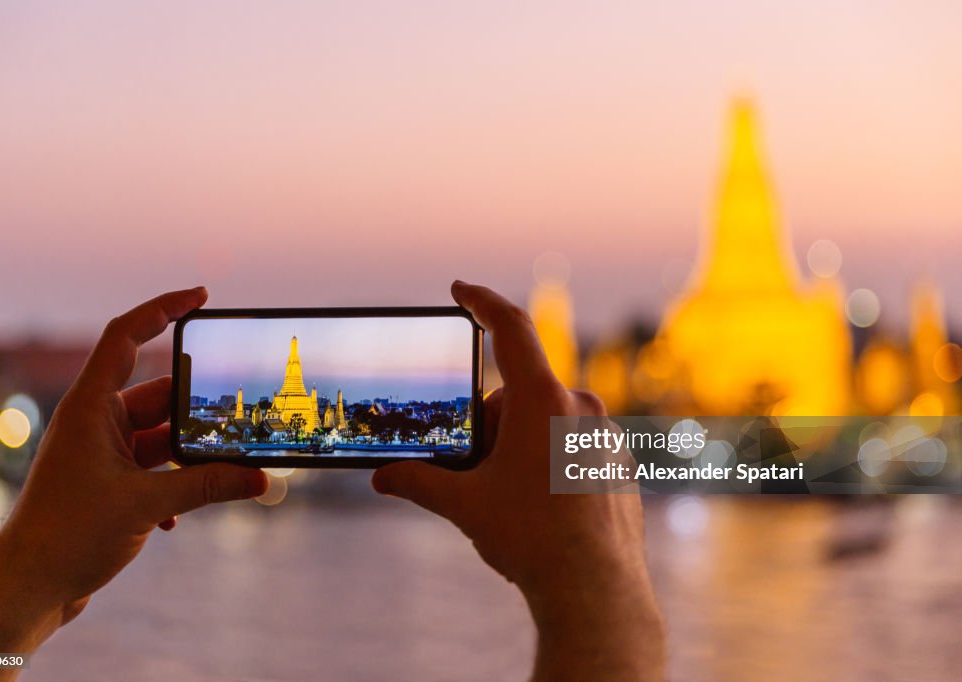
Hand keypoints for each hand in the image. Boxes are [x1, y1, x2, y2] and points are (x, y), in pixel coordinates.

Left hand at [0, 288, 267, 666]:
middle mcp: (95, 422)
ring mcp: (101, 452)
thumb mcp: (146, 505)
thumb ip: (208, 487)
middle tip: (237, 417)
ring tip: (226, 471)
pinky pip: (154, 468)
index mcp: (90, 407)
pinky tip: (177, 518)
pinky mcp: (108, 482)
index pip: (126, 336)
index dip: (162, 308)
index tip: (201, 296)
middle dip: (197, 411)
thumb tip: (261, 478)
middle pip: (159, 395)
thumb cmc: (67, 535)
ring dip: (189, 456)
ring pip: (160, 437)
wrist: (27, 588)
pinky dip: (173, 485)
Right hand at [373, 281, 664, 680]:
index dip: (482, 300)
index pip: (510, 328)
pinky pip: (574, 443)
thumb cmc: (531, 541)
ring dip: (520, 442)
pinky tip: (542, 505)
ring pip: (548, 419)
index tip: (460, 288)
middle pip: (519, 393)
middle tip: (474, 468)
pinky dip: (550, 458)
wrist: (596, 591)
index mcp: (543, 402)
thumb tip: (381, 477)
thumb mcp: (465, 506)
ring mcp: (606, 435)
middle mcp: (581, 407)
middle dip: (490, 422)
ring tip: (509, 495)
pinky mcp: (619, 462)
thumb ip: (419, 482)